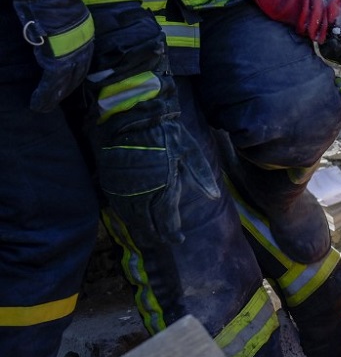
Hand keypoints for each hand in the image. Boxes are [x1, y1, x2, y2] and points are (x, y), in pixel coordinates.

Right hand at [9, 0, 93, 110]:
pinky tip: (38, 104)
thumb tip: (52, 34)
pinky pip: (53, 82)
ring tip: (44, 106)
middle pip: (78, 73)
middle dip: (66, 88)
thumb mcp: (61, 15)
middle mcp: (84, 44)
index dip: (74, 74)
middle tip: (55, 100)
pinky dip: (46, 94)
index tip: (67, 84)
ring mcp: (74, 52)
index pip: (82, 60)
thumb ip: (61, 28)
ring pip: (66, 81)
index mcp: (85, 34)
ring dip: (55, 96)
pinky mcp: (59, 58)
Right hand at [94, 72, 219, 245]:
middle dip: (156, 235)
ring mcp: (123, 190)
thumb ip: (201, 175)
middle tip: (164, 240)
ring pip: (130, 219)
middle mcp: (141, 194)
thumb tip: (215, 197)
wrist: (130, 116)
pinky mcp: (109, 184)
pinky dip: (126, 217)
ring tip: (149, 235)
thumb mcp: (189, 150)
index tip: (178, 239)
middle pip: (147, 225)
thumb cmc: (164, 132)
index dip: (172, 233)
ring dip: (140, 229)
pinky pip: (117, 208)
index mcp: (163, 188)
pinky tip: (132, 220)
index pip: (166, 221)